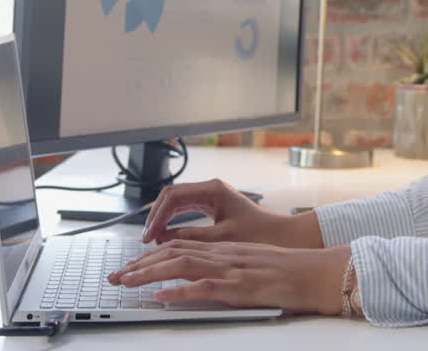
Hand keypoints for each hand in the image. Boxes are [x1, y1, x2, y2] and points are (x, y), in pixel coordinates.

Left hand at [108, 240, 350, 314]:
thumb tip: (200, 279)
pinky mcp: (240, 286)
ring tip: (127, 282)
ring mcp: (231, 269)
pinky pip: (204, 287)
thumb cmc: (290, 271)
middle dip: (140, 264)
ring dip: (150, 274)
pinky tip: (162, 295)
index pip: (181, 246)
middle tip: (116, 276)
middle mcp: (224, 255)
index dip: (152, 255)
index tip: (131, 266)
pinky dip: (180, 291)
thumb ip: (227, 267)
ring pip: (182, 265)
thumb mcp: (252, 263)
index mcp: (226, 249)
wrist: (316, 272)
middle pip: (174, 252)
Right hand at [141, 178, 322, 247]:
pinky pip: (185, 209)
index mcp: (213, 190)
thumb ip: (191, 236)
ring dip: (162, 219)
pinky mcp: (213, 206)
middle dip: (155, 216)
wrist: (282, 235)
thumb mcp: (222, 238)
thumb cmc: (259, 234)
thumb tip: (163, 238)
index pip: (173, 196)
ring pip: (176, 202)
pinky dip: (173, 221)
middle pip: (171, 196)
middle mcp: (210, 189)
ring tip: (152, 239)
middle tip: (146, 238)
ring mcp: (211, 196)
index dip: (157, 215)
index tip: (149, 235)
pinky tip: (167, 236)